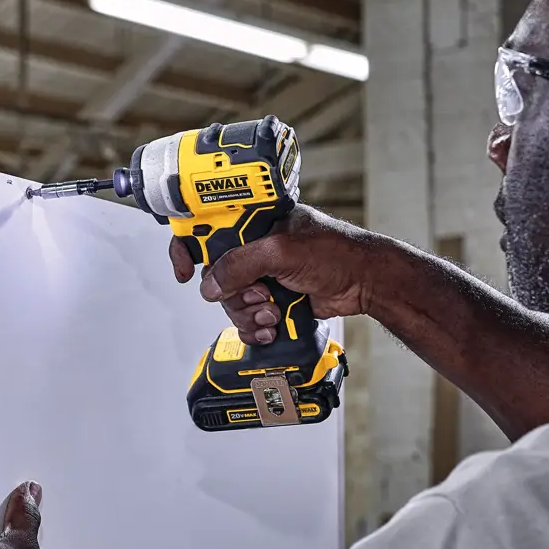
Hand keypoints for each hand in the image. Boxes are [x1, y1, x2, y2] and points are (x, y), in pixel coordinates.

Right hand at [169, 205, 381, 345]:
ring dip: (249, 312)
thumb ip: (241, 264)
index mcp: (255, 222)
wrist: (366, 283)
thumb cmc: (337, 253)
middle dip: (233, 293)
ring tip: (273, 311)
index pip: (208, 229)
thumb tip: (210, 284)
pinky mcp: (273, 299)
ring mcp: (264, 275)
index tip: (182, 269)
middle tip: (257, 295)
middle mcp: (255, 247)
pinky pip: (247, 317)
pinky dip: (255, 326)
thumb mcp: (282, 251)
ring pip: (231, 301)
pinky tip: (272, 326)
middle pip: (216, 275)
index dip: (189, 247)